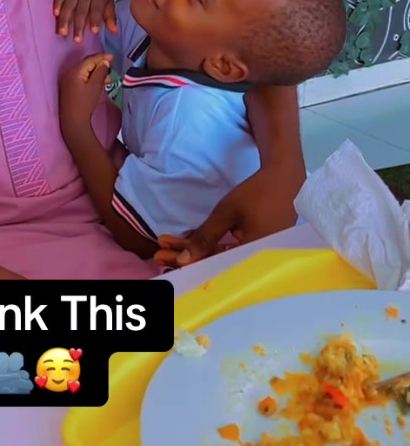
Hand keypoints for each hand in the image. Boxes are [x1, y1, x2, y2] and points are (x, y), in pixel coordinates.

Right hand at [54, 0, 117, 42]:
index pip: (97, 10)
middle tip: (77, 40)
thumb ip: (110, 18)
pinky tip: (55, 14)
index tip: (94, 32)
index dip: (95, 21)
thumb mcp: (109, 3)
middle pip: (81, 11)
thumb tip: (114, 32)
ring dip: (65, 19)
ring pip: (69, 5)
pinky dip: (57, 4)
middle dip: (78, 26)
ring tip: (62, 32)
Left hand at [59, 53, 113, 130]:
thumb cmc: (85, 103)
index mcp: (75, 71)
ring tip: (108, 78)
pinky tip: (99, 82)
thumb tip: (104, 62)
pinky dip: (91, 78)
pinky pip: (81, 78)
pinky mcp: (69, 88)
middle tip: (111, 67)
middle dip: (99, 65)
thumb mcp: (95, 86)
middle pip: (86, 64)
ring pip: (84, 71)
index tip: (113, 57)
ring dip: (96, 72)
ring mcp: (68, 81)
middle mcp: (69, 73)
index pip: (90, 60)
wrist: (74, 121)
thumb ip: (100, 72)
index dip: (102, 57)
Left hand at [153, 166, 300, 267]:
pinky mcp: (258, 248)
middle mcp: (256, 264)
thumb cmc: (257, 194)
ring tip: (171, 245)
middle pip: (215, 265)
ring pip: (221, 258)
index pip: (212, 268)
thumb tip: (182, 261)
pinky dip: (212, 247)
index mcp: (251, 259)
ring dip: (197, 251)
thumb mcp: (227, 213)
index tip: (163, 256)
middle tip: (160, 252)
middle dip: (186, 257)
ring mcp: (258, 257)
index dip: (185, 263)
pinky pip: (231, 252)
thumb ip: (205, 238)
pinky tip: (193, 242)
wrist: (285, 178)